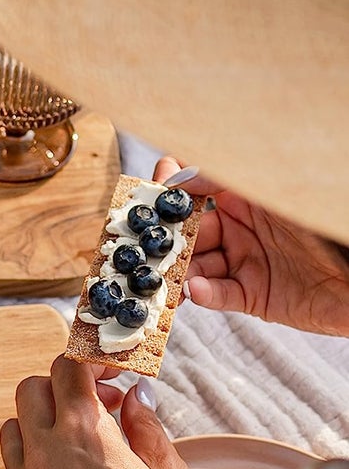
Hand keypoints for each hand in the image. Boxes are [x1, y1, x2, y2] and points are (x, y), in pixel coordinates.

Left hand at [0, 356, 210, 468]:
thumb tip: (134, 397)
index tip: (110, 375)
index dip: (89, 363)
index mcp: (85, 436)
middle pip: (29, 390)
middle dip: (60, 389)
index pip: (66, 368)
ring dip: (39, 426)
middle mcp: (43, 457)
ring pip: (11, 431)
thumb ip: (146, 428)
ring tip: (78, 447)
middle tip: (95, 408)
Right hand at [154, 157, 348, 337]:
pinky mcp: (254, 296)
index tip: (148, 193)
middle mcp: (242, 231)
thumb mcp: (274, 192)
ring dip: (176, 272)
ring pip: (197, 266)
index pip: (196, 193)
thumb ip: (227, 180)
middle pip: (189, 234)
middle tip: (142, 245)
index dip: (170, 193)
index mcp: (246, 200)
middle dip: (164, 240)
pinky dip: (204, 293)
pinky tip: (193, 290)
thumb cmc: (326, 222)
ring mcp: (246, 263)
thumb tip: (180, 173)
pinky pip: (219, 294)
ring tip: (162, 276)